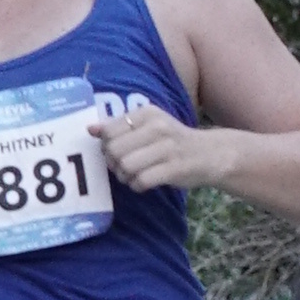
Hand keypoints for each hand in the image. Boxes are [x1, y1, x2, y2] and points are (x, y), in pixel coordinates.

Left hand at [92, 105, 222, 196]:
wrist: (209, 154)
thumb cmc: (171, 141)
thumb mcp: (147, 126)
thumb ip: (119, 127)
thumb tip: (90, 129)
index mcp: (147, 113)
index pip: (108, 131)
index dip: (106, 146)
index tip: (117, 151)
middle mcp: (157, 127)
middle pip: (114, 150)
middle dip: (113, 163)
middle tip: (124, 167)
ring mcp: (167, 148)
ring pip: (125, 166)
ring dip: (125, 176)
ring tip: (134, 175)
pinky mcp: (174, 168)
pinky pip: (141, 180)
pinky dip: (137, 185)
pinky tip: (144, 183)